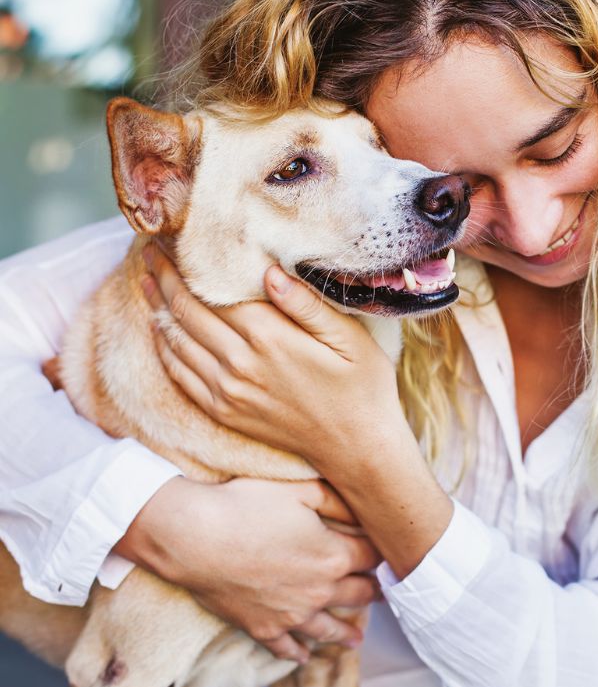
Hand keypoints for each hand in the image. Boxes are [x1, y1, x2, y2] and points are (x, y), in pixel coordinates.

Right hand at [115, 476, 380, 662]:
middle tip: (381, 593)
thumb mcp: (302, 491)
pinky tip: (304, 656)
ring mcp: (291, 614)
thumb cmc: (248, 506)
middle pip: (358, 594)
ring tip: (356, 640)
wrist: (197, 538)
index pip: (371, 557)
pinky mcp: (262, 627)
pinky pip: (286, 647)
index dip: (380, 551)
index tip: (385, 550)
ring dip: (345, 633)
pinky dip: (298, 653)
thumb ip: (337, 501)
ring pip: (327, 628)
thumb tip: (363, 509)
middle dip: (372, 591)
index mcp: (334, 556)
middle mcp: (320, 591)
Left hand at [140, 243, 407, 472]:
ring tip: (147, 280)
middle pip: (187, 312)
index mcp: (271, 339)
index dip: (187, 266)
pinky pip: (181, 376)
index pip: (213, 293)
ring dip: (158, 309)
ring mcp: (227, 392)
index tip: (172, 239)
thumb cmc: (362, 386)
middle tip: (150, 250)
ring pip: (177, 342)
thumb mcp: (350, 338)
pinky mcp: (224, 412)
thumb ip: (307, 304)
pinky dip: (165, 348)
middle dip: (165, 278)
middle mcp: (240, 364)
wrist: (357, 447)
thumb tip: (269, 271)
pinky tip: (161, 330)